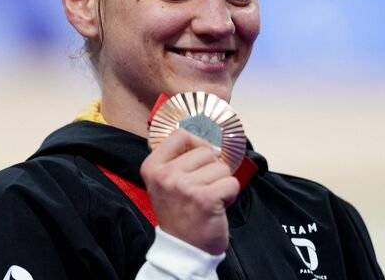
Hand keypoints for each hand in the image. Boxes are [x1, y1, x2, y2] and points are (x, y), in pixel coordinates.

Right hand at [140, 129, 238, 254]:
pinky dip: (230, 195)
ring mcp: (184, 187)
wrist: (183, 249)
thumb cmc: (179, 214)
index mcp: (153, 167)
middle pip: (206, 151)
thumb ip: (179, 158)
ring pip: (221, 167)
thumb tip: (206, 137)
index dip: (198, 143)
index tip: (201, 158)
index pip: (180, 134)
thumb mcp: (166, 183)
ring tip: (208, 199)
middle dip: (212, 170)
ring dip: (221, 184)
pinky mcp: (205, 199)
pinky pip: (231, 183)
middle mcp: (166, 175)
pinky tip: (217, 207)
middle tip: (202, 190)